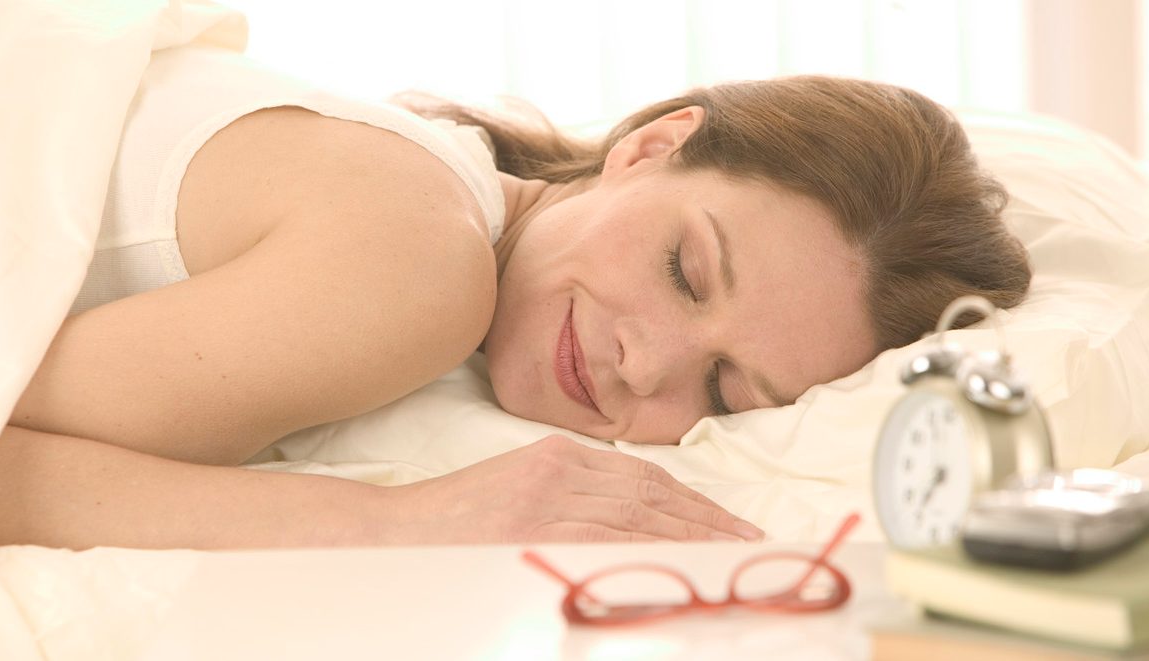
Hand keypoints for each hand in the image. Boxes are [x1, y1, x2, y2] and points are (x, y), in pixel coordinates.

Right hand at [382, 435, 763, 543]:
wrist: (395, 534)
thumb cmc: (453, 520)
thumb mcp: (517, 487)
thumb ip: (570, 492)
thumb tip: (631, 520)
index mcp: (558, 454)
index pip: (644, 477)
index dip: (695, 499)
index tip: (731, 520)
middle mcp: (561, 470)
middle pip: (653, 495)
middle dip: (709, 518)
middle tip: (753, 539)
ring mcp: (550, 500)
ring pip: (642, 518)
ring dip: (696, 537)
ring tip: (737, 553)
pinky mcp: (538, 528)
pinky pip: (611, 542)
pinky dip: (655, 551)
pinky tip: (687, 562)